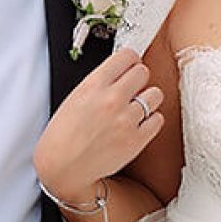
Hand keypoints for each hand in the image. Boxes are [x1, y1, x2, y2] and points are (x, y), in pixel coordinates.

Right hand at [34, 39, 163, 202]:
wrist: (62, 166)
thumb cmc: (64, 133)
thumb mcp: (76, 97)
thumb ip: (100, 82)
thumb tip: (123, 72)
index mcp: (94, 85)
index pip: (128, 55)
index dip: (130, 61)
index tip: (129, 68)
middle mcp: (112, 99)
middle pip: (144, 72)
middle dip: (138, 80)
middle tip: (131, 90)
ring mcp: (126, 120)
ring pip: (155, 94)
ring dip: (147, 99)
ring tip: (136, 108)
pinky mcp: (136, 140)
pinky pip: (158, 119)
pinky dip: (150, 121)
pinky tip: (138, 125)